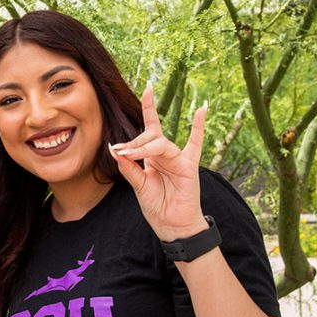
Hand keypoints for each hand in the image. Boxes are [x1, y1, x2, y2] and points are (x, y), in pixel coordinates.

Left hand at [108, 83, 207, 240]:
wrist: (172, 226)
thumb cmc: (157, 207)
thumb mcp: (138, 186)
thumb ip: (129, 168)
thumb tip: (115, 149)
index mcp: (153, 157)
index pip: (149, 129)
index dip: (148, 109)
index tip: (145, 90)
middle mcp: (166, 154)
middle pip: (150, 136)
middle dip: (135, 143)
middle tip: (122, 152)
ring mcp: (179, 159)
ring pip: (160, 143)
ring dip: (143, 147)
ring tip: (129, 153)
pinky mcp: (189, 167)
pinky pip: (195, 144)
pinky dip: (198, 127)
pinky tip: (201, 109)